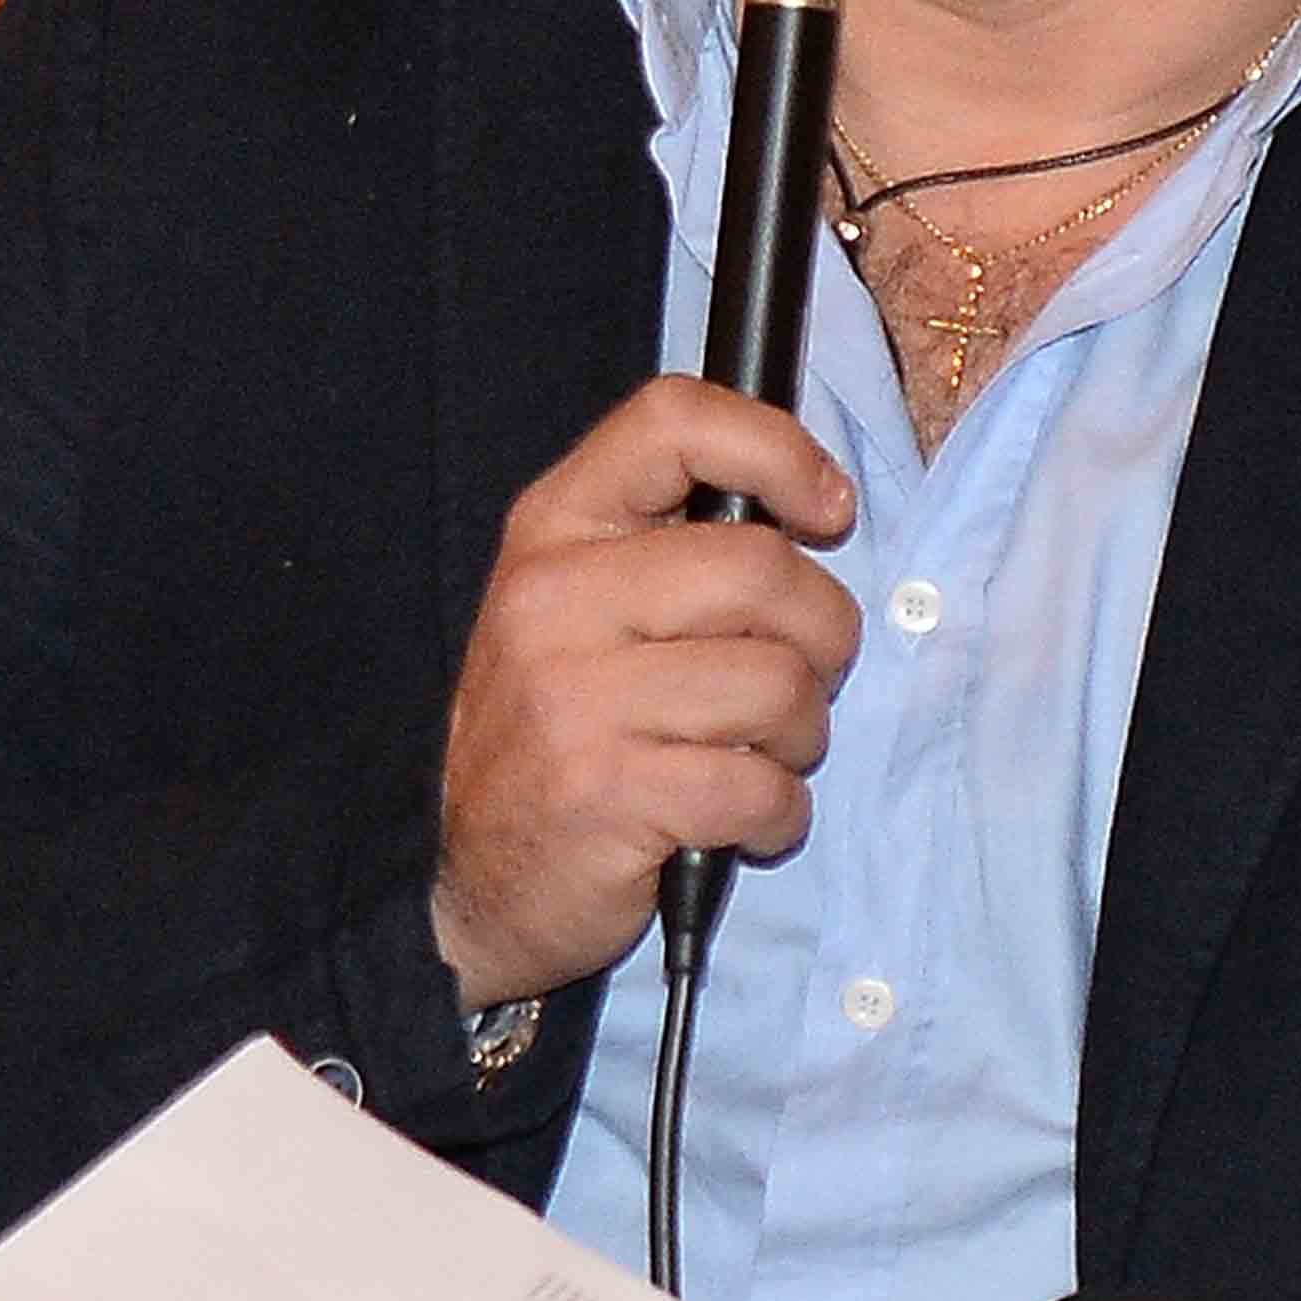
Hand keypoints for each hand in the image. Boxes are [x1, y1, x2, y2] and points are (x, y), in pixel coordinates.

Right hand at [431, 378, 860, 1008]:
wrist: (475, 878)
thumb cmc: (562, 729)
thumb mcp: (583, 607)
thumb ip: (672, 547)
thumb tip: (820, 508)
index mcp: (554, 528)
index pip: (672, 422)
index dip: (777, 450)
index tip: (826, 512)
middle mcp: (554, 597)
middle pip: (764, 569)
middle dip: (823, 636)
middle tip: (799, 679)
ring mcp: (575, 697)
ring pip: (779, 684)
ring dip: (800, 737)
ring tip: (757, 757)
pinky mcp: (607, 794)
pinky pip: (760, 786)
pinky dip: (779, 815)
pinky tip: (744, 822)